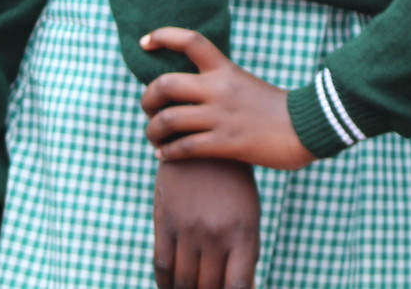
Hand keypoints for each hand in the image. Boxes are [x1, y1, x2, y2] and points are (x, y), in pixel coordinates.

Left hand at [140, 27, 315, 170]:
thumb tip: (189, 90)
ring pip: (167, 120)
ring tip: (154, 139)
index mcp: (225, 69)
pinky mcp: (226, 143)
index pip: (190, 40)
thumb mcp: (244, 84)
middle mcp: (220, 88)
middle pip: (165, 84)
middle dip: (147, 99)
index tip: (144, 42)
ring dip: (152, 131)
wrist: (307, 127)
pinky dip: (167, 153)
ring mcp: (221, 116)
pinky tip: (165, 156)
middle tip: (149, 110)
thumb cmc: (275, 108)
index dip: (162, 36)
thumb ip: (218, 83)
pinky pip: (183, 148)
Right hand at [153, 155, 259, 288]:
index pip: (239, 286)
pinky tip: (169, 287)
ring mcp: (188, 228)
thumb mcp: (248, 213)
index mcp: (244, 232)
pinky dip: (164, 283)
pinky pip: (162, 264)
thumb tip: (241, 288)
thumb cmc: (233, 182)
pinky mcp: (165, 221)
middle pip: (208, 287)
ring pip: (183, 281)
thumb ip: (244, 252)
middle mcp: (216, 233)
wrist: (203, 137)